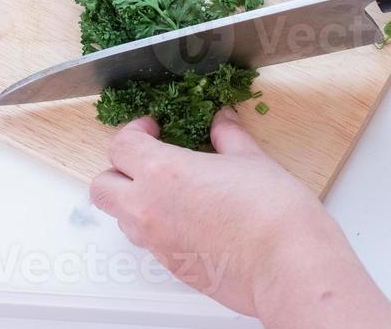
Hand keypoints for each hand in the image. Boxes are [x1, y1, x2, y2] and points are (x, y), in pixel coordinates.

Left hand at [90, 112, 390, 326]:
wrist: (288, 266)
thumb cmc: (273, 214)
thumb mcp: (252, 160)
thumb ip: (229, 137)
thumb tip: (222, 122)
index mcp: (163, 173)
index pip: (121, 146)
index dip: (134, 131)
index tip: (153, 128)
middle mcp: (150, 209)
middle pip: (103, 187)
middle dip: (118, 169)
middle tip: (148, 159)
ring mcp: (158, 244)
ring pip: (123, 218)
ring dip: (135, 201)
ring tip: (172, 191)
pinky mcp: (173, 268)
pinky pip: (149, 243)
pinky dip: (159, 228)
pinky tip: (192, 219)